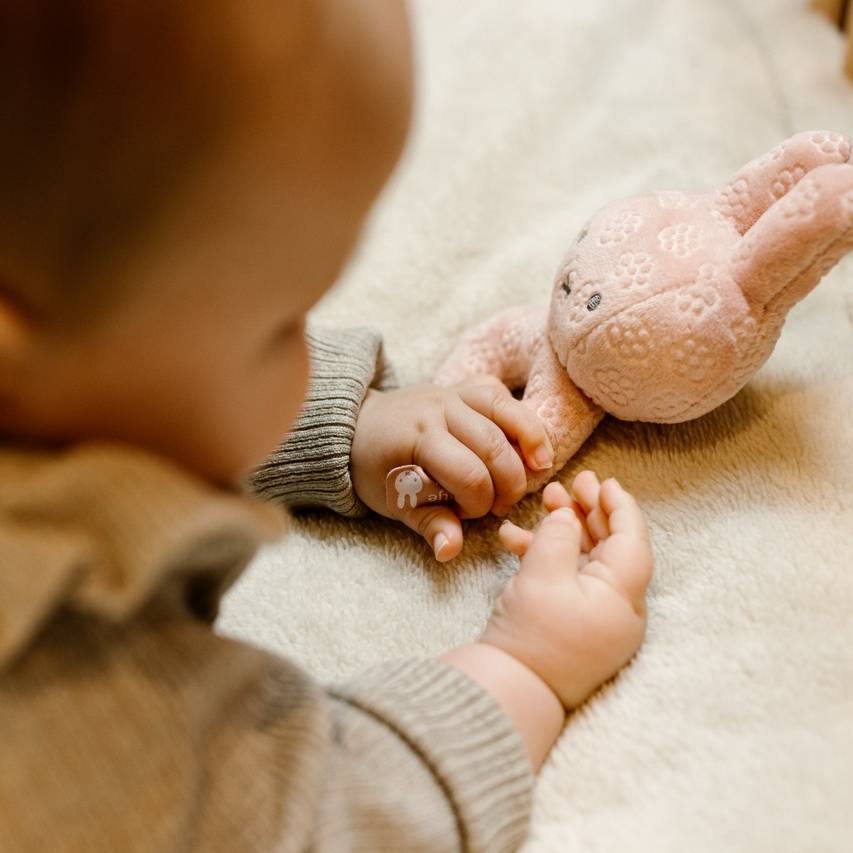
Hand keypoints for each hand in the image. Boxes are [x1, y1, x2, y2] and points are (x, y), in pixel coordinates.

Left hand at [350, 377, 553, 561]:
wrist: (354, 426)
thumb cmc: (375, 469)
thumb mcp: (394, 501)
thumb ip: (427, 523)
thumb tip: (450, 550)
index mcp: (419, 437)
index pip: (469, 475)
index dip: (479, 503)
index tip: (471, 517)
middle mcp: (438, 407)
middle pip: (493, 445)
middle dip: (508, 481)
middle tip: (504, 504)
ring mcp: (452, 392)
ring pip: (505, 409)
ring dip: (530, 441)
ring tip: (541, 468)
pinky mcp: (463, 386)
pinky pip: (499, 394)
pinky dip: (520, 416)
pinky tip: (530, 442)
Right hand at [482, 471, 652, 708]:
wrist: (508, 691)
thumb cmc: (531, 636)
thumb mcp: (542, 575)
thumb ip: (558, 536)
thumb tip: (567, 515)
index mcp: (623, 598)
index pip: (632, 541)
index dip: (619, 507)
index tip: (603, 481)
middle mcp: (616, 609)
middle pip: (610, 547)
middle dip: (589, 511)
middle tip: (573, 483)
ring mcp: (593, 618)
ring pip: (585, 560)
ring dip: (564, 529)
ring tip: (544, 501)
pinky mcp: (569, 625)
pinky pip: (565, 580)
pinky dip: (546, 557)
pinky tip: (515, 539)